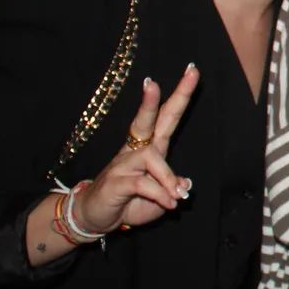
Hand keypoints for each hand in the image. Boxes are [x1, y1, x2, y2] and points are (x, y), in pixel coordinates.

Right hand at [72, 66, 198, 233]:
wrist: (95, 217)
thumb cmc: (129, 202)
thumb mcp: (160, 198)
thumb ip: (172, 187)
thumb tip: (185, 183)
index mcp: (149, 148)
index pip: (166, 117)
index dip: (180, 95)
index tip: (193, 71)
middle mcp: (136, 150)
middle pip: (150, 118)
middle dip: (168, 96)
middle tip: (188, 72)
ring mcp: (123, 164)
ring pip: (152, 157)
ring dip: (168, 177)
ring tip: (177, 197)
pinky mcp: (116, 182)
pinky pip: (143, 183)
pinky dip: (160, 194)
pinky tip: (169, 204)